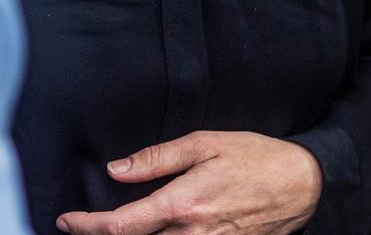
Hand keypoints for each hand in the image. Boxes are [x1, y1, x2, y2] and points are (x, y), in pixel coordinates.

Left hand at [55, 130, 322, 234]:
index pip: (120, 226)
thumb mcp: (205, 144)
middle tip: (79, 229)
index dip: (87, 226)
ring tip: (109, 231)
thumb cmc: (255, 158)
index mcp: (182, 204)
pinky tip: (149, 234)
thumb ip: (157, 159)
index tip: (67, 221)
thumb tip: (117, 170)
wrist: (303, 185)